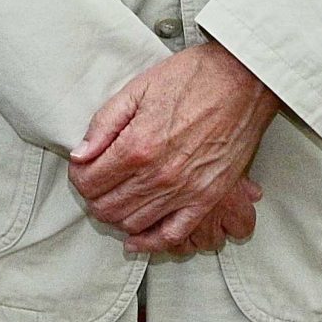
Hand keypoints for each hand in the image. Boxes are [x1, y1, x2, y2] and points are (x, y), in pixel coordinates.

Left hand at [69, 42, 279, 251]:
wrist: (243, 80)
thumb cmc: (193, 78)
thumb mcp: (138, 89)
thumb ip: (104, 124)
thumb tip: (80, 154)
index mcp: (137, 146)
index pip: (89, 181)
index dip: (79, 176)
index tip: (84, 167)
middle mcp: (157, 176)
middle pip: (106, 207)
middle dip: (94, 197)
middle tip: (98, 182)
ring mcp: (183, 191)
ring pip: (132, 223)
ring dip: (116, 215)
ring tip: (116, 198)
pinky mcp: (206, 199)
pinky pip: (171, 235)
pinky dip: (149, 242)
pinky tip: (136, 239)